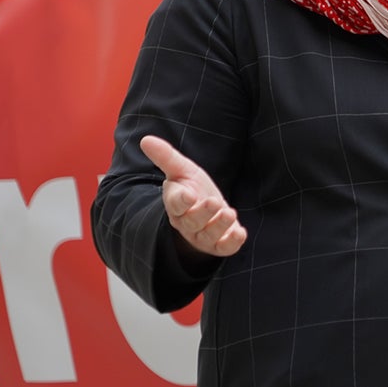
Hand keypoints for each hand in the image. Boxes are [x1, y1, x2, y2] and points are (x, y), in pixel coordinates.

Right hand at [140, 135, 246, 256]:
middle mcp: (188, 222)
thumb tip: (146, 139)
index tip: (188, 194)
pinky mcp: (220, 243)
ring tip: (229, 213)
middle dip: (203, 213)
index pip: (175, 204)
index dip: (180, 200)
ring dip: (219, 225)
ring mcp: (203, 235)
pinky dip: (232, 242)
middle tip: (214, 202)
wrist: (207, 211)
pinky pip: (224, 247)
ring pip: (208, 235)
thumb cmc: (192, 188)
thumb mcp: (181, 170)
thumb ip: (166, 157)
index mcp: (176, 204)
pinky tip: (241, 233)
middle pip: (192, 221)